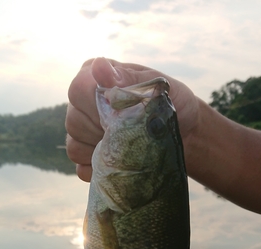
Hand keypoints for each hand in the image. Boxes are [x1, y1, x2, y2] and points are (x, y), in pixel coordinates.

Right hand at [65, 57, 199, 181]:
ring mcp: (82, 132)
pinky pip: (80, 167)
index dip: (98, 106)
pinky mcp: (87, 158)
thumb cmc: (172, 106)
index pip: (78, 90)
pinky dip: (100, 170)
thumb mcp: (157, 88)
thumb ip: (127, 79)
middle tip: (131, 133)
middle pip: (73, 121)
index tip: (123, 114)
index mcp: (97, 78)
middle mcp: (83, 103)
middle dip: (103, 131)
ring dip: (102, 152)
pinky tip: (120, 165)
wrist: (186, 137)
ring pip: (74, 147)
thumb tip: (99, 67)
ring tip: (129, 147)